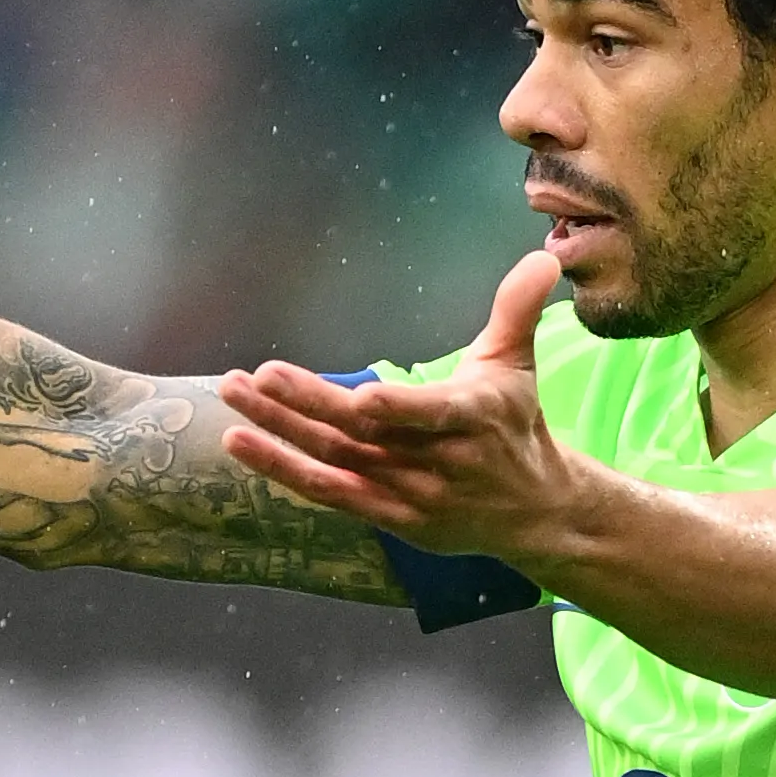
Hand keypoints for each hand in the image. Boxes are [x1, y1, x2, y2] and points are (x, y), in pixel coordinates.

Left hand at [218, 249, 589, 559]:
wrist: (535, 512)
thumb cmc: (516, 426)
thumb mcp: (518, 365)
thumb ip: (518, 309)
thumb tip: (543, 258)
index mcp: (473, 418)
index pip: (432, 414)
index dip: (399, 409)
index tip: (363, 396)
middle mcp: (438, 462)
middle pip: (364, 434)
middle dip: (308, 405)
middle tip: (257, 374)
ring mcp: (410, 496)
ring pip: (336, 462)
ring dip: (279, 432)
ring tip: (232, 395)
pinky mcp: (390, 518)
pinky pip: (329, 495)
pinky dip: (284, 472)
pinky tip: (242, 444)